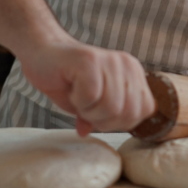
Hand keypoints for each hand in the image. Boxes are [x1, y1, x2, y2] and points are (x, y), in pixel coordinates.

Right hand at [20, 41, 154, 135]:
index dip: (122, 122)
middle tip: (86, 107)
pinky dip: (77, 101)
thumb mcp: (93, 105)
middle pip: (128, 113)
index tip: (100, 115)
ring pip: (112, 107)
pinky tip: (71, 88)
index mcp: (134, 73)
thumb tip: (105, 133)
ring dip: (89, 111)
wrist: (41, 54)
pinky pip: (91, 96)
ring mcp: (109, 60)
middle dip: (104, 120)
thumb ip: (107, 119)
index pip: (145, 110)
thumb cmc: (68, 80)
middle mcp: (126, 64)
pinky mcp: (89, 61)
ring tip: (77, 96)